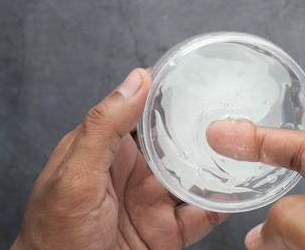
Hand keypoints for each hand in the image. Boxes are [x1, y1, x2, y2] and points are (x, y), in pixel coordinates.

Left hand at [12, 69, 227, 249]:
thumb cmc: (57, 234)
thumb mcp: (75, 175)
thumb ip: (104, 127)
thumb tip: (136, 80)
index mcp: (110, 148)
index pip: (142, 108)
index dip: (169, 89)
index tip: (199, 71)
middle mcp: (135, 170)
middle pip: (177, 140)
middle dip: (203, 124)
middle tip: (237, 106)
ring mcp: (154, 199)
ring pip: (195, 174)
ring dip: (218, 163)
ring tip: (247, 146)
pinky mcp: (168, 230)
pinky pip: (202, 213)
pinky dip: (222, 204)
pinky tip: (240, 192)